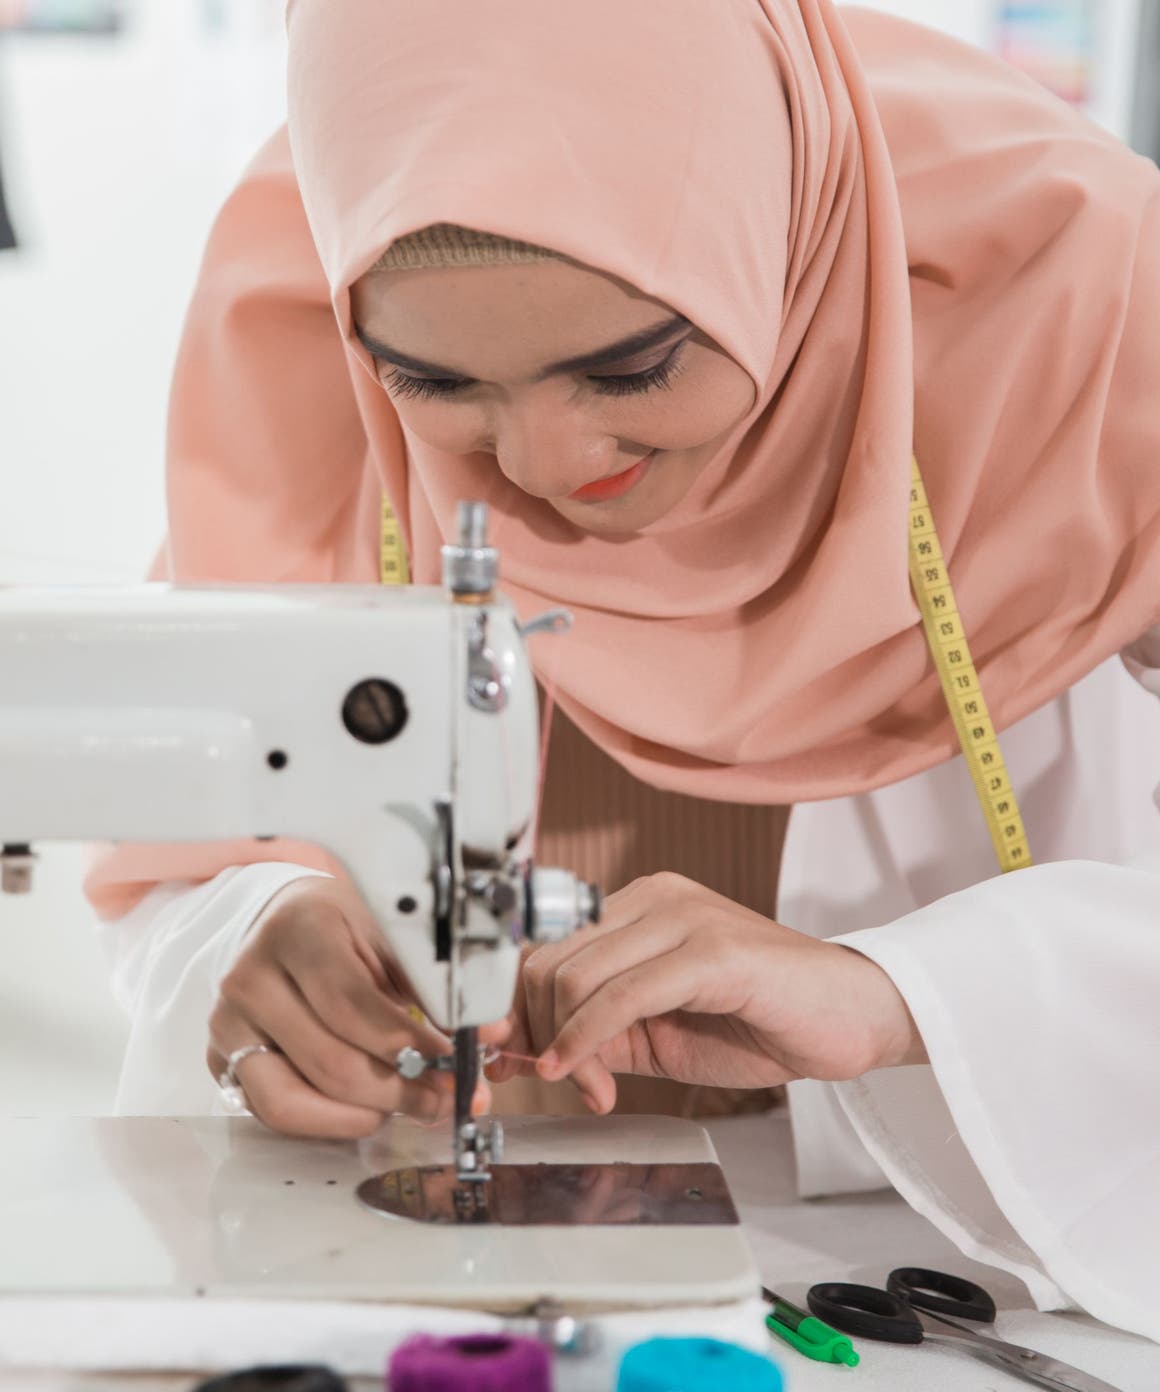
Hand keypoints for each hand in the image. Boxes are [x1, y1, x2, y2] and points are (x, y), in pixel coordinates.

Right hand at [206, 877, 500, 1138]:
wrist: (285, 922)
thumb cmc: (347, 927)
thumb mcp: (390, 935)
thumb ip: (436, 985)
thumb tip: (492, 1033)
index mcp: (299, 930)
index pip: (352, 1005)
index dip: (409, 1043)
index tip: (454, 1061)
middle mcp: (251, 977)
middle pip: (328, 1061)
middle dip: (398, 1089)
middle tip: (446, 1097)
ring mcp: (228, 1023)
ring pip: (291, 1100)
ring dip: (362, 1115)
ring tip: (411, 1106)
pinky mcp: (220, 1060)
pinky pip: (272, 1111)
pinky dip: (327, 1120)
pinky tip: (369, 1109)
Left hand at [487, 872, 924, 1113]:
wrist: (849, 1018)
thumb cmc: (759, 1022)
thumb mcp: (654, 1030)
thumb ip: (595, 1032)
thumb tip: (523, 1054)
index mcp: (638, 904)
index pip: (544, 947)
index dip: (517, 1008)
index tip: (513, 1059)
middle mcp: (653, 896)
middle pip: (548, 960)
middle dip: (536, 1032)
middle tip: (558, 1082)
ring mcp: (682, 917)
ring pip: (575, 975)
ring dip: (565, 1047)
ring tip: (594, 1089)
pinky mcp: (709, 950)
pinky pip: (619, 996)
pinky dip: (586, 1040)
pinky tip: (588, 1079)